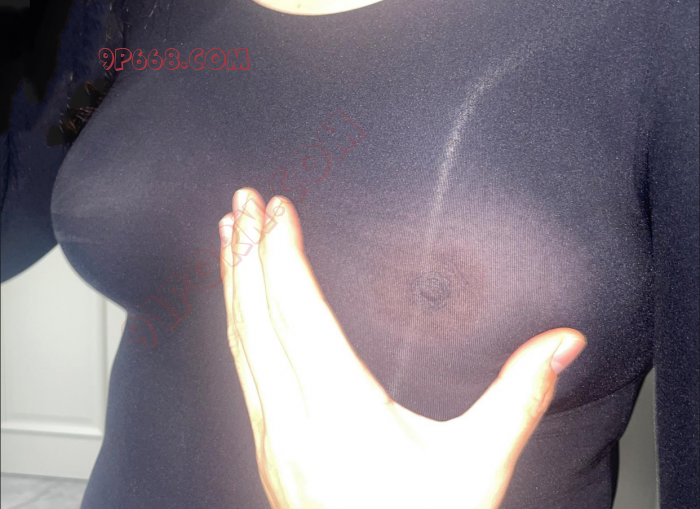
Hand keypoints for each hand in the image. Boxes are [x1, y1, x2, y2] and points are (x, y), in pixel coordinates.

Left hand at [218, 188, 585, 508]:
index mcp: (342, 414)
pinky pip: (242, 372)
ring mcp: (272, 439)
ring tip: (229, 239)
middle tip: (242, 202)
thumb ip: (518, 396)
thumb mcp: (479, 463)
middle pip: (257, 321)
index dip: (284, 256)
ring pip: (240, 345)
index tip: (276, 211)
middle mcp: (294, 423)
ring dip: (234, 286)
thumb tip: (559, 344)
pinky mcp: (269, 450)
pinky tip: (240, 310)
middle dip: (247, 254)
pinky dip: (237, 326)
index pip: (300, 315)